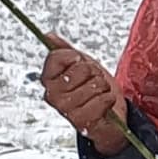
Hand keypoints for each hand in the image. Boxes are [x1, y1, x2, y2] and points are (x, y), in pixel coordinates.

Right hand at [40, 39, 131, 153]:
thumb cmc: (94, 90)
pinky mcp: (82, 122)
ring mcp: (66, 110)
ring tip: (99, 94)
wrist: (109, 116)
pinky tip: (105, 105)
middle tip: (93, 83)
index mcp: (48, 80)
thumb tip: (49, 36)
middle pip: (81, 69)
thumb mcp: (81, 65)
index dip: (76, 58)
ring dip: (104, 88)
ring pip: (95, 85)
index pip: (57, 57)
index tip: (80, 65)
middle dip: (94, 73)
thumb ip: (65, 51)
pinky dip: (109, 99)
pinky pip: (103, 100)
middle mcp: (52, 96)